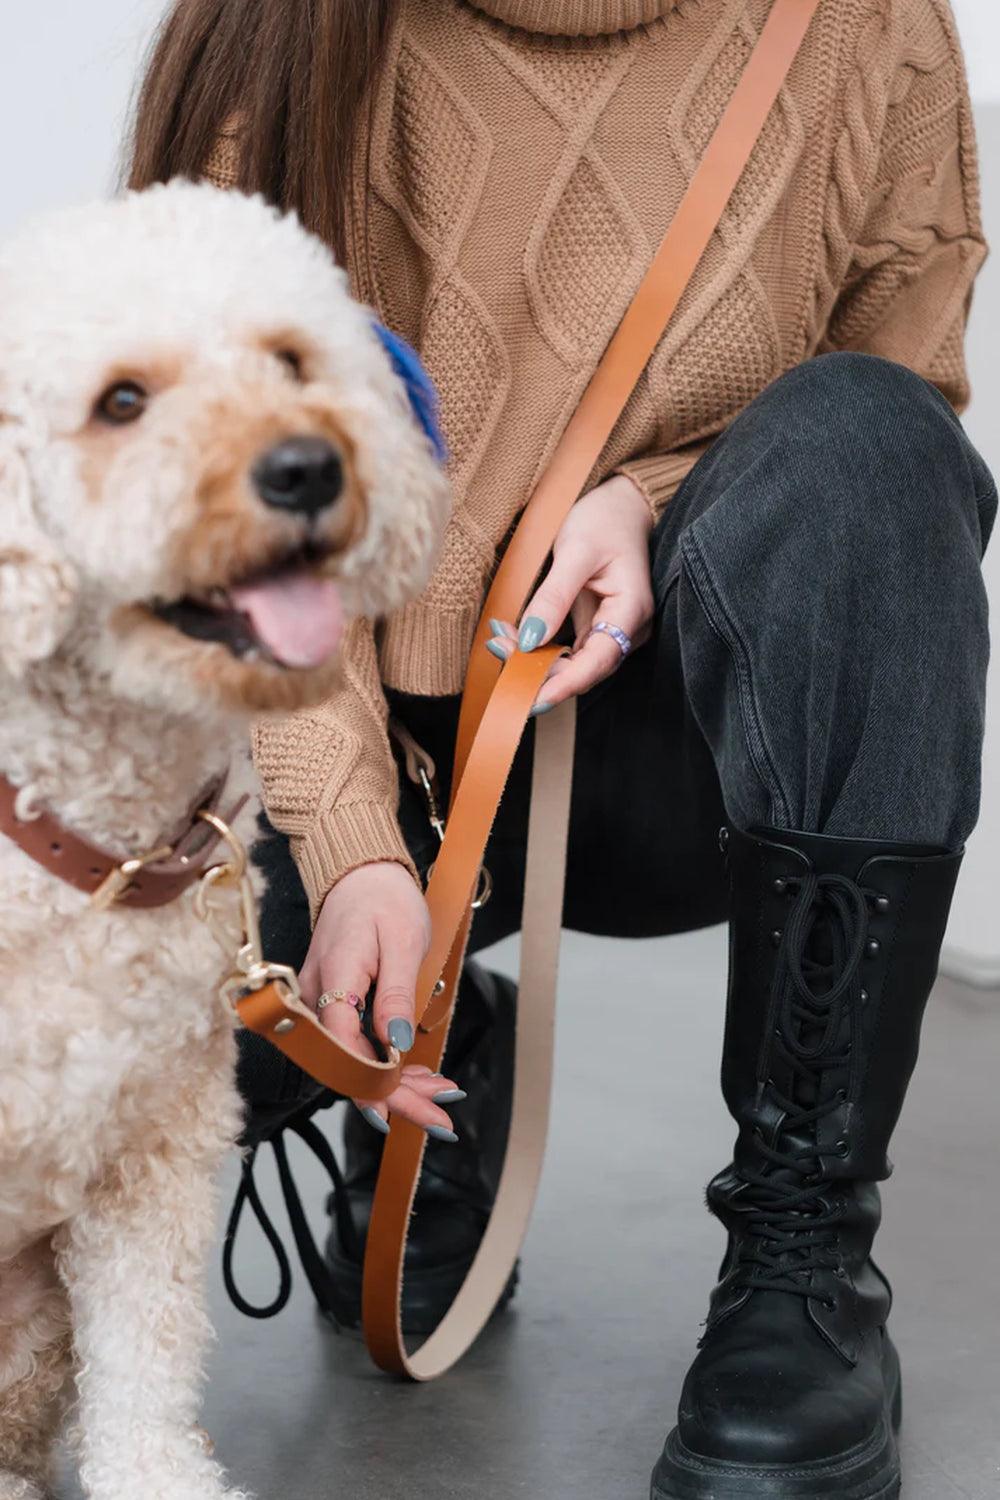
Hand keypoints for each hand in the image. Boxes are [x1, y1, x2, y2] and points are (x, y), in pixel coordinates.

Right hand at [299, 862, 462, 1139]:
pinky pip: (352, 1045)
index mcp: (333, 979)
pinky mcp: (328, 1005)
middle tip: (441, 1121)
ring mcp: (318, 1003)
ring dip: (394, 1085)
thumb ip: (395, 996)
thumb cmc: (384, 900)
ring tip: (439, 1097)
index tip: (409, 1112)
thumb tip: (396, 1046)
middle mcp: (314, 998)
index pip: (346, 1049)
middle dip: (394, 1098)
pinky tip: (415, 1076)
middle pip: (348, 1065)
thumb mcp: (403, 942)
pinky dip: (384, 1063)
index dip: (376, 1087)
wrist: (359, 872)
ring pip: (351, 1060)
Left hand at [486, 473, 653, 709]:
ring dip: (537, 662)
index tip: (531, 697)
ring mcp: (613, 629)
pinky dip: (542, 650)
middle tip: (499, 655)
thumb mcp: (575, 552)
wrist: (620, 502)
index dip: (564, 684)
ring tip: (499, 645)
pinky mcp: (597, 625)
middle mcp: (628, 628)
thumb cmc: (603, 520)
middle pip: (585, 669)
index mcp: (631, 610)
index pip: (598, 662)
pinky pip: (570, 650)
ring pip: (575, 663)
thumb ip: (553, 597)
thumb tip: (528, 640)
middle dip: (542, 671)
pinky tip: (513, 641)